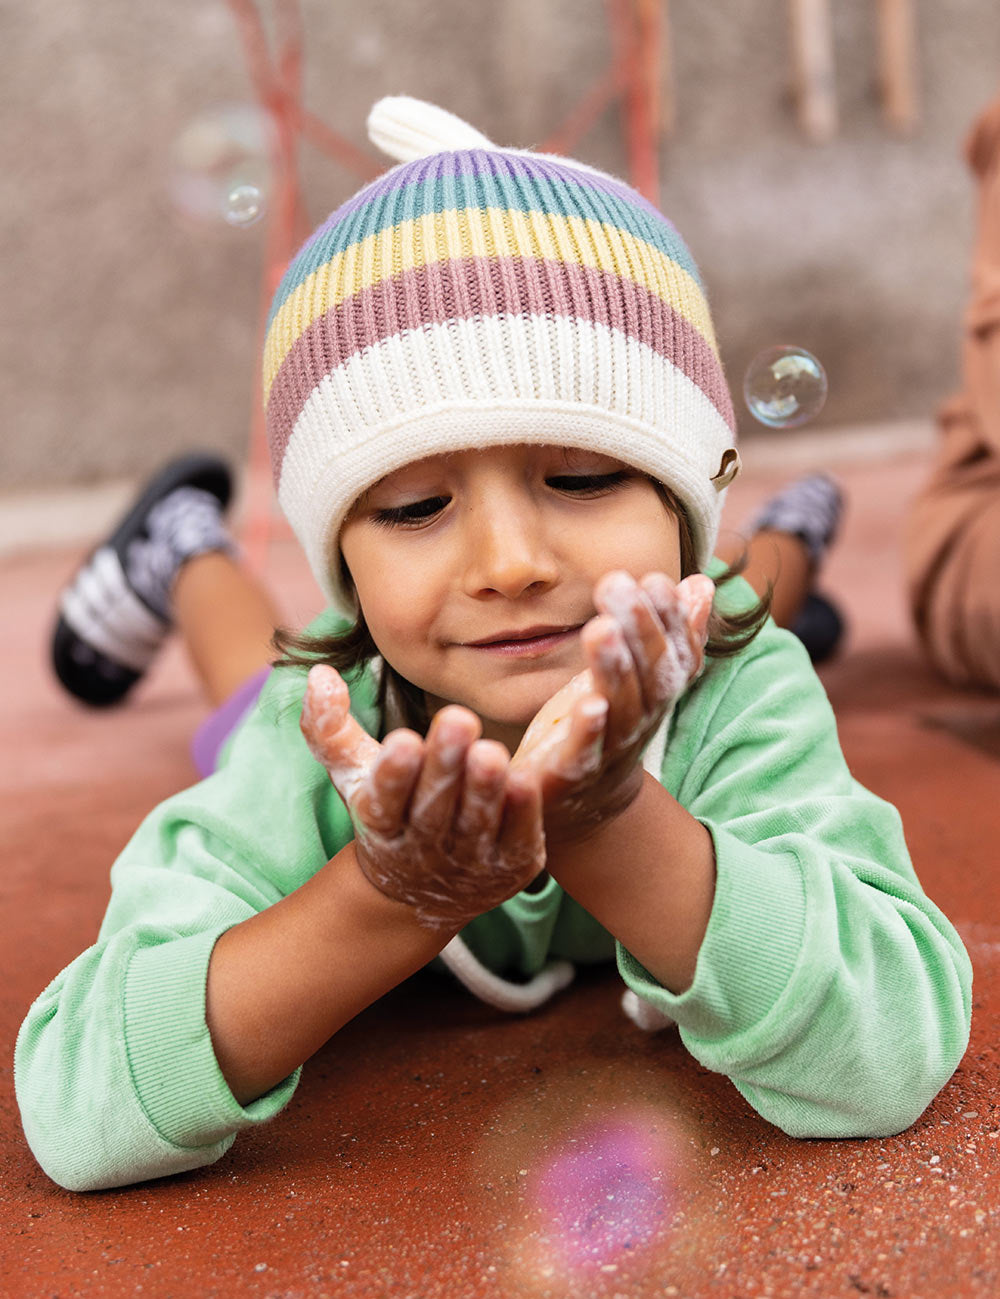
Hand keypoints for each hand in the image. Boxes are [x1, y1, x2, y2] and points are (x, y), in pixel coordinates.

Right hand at [300, 665, 544, 928]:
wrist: (425, 893)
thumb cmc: (390, 813)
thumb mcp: (353, 775)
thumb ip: (329, 729)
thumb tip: (319, 674)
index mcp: (381, 822)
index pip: (384, 799)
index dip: (394, 773)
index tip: (403, 740)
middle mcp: (424, 845)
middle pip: (434, 806)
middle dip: (445, 765)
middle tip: (458, 719)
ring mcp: (469, 859)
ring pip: (478, 823)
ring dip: (485, 789)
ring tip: (491, 752)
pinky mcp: (512, 865)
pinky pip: (519, 838)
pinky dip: (523, 814)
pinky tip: (527, 781)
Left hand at [511, 570, 714, 845]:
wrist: (580, 805)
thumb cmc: (606, 725)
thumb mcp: (637, 676)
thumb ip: (669, 634)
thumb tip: (699, 583)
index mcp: (656, 693)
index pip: (673, 653)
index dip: (668, 619)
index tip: (655, 579)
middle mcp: (641, 721)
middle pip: (650, 675)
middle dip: (638, 628)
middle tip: (617, 583)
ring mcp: (609, 749)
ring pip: (620, 708)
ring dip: (613, 667)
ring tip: (600, 626)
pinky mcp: (572, 775)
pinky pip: (586, 752)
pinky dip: (590, 729)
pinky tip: (588, 702)